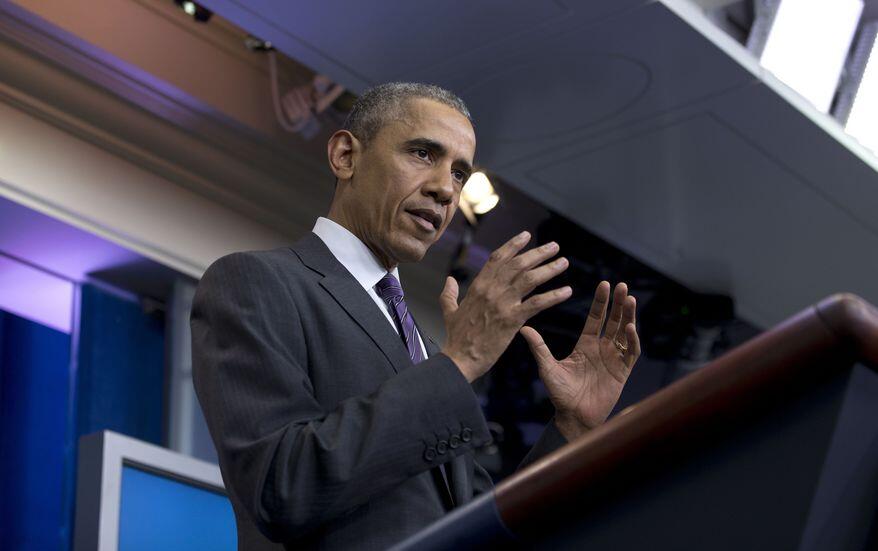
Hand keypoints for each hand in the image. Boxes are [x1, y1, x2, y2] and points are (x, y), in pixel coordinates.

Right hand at [440, 231, 572, 381]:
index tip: (526, 235)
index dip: (513, 245)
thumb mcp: (449, 311)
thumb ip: (449, 294)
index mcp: (478, 286)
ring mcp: (502, 304)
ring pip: (530, 279)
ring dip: (549, 269)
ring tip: (564, 263)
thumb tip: (449, 281)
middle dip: (538, 253)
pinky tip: (566, 291)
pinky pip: (537, 303)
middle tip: (554, 246)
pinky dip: (553, 296)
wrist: (460, 359)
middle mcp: (491, 290)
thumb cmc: (456, 338)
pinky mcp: (512, 320)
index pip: (498, 258)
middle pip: (518, 264)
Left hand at [521, 281, 640, 440]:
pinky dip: (632, 340)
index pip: (595, 317)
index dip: (601, 301)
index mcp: (585, 344)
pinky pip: (631, 353)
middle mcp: (601, 348)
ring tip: (630, 299)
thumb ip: (539, 347)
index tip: (605, 284)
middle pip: (613, 320)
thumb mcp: (547, 367)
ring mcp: (614, 359)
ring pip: (625, 332)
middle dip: (618, 303)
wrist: (573, 417)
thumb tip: (523, 328)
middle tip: (622, 285)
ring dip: (629, 316)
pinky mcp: (622, 372)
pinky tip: (630, 328)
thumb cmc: (559, 394)